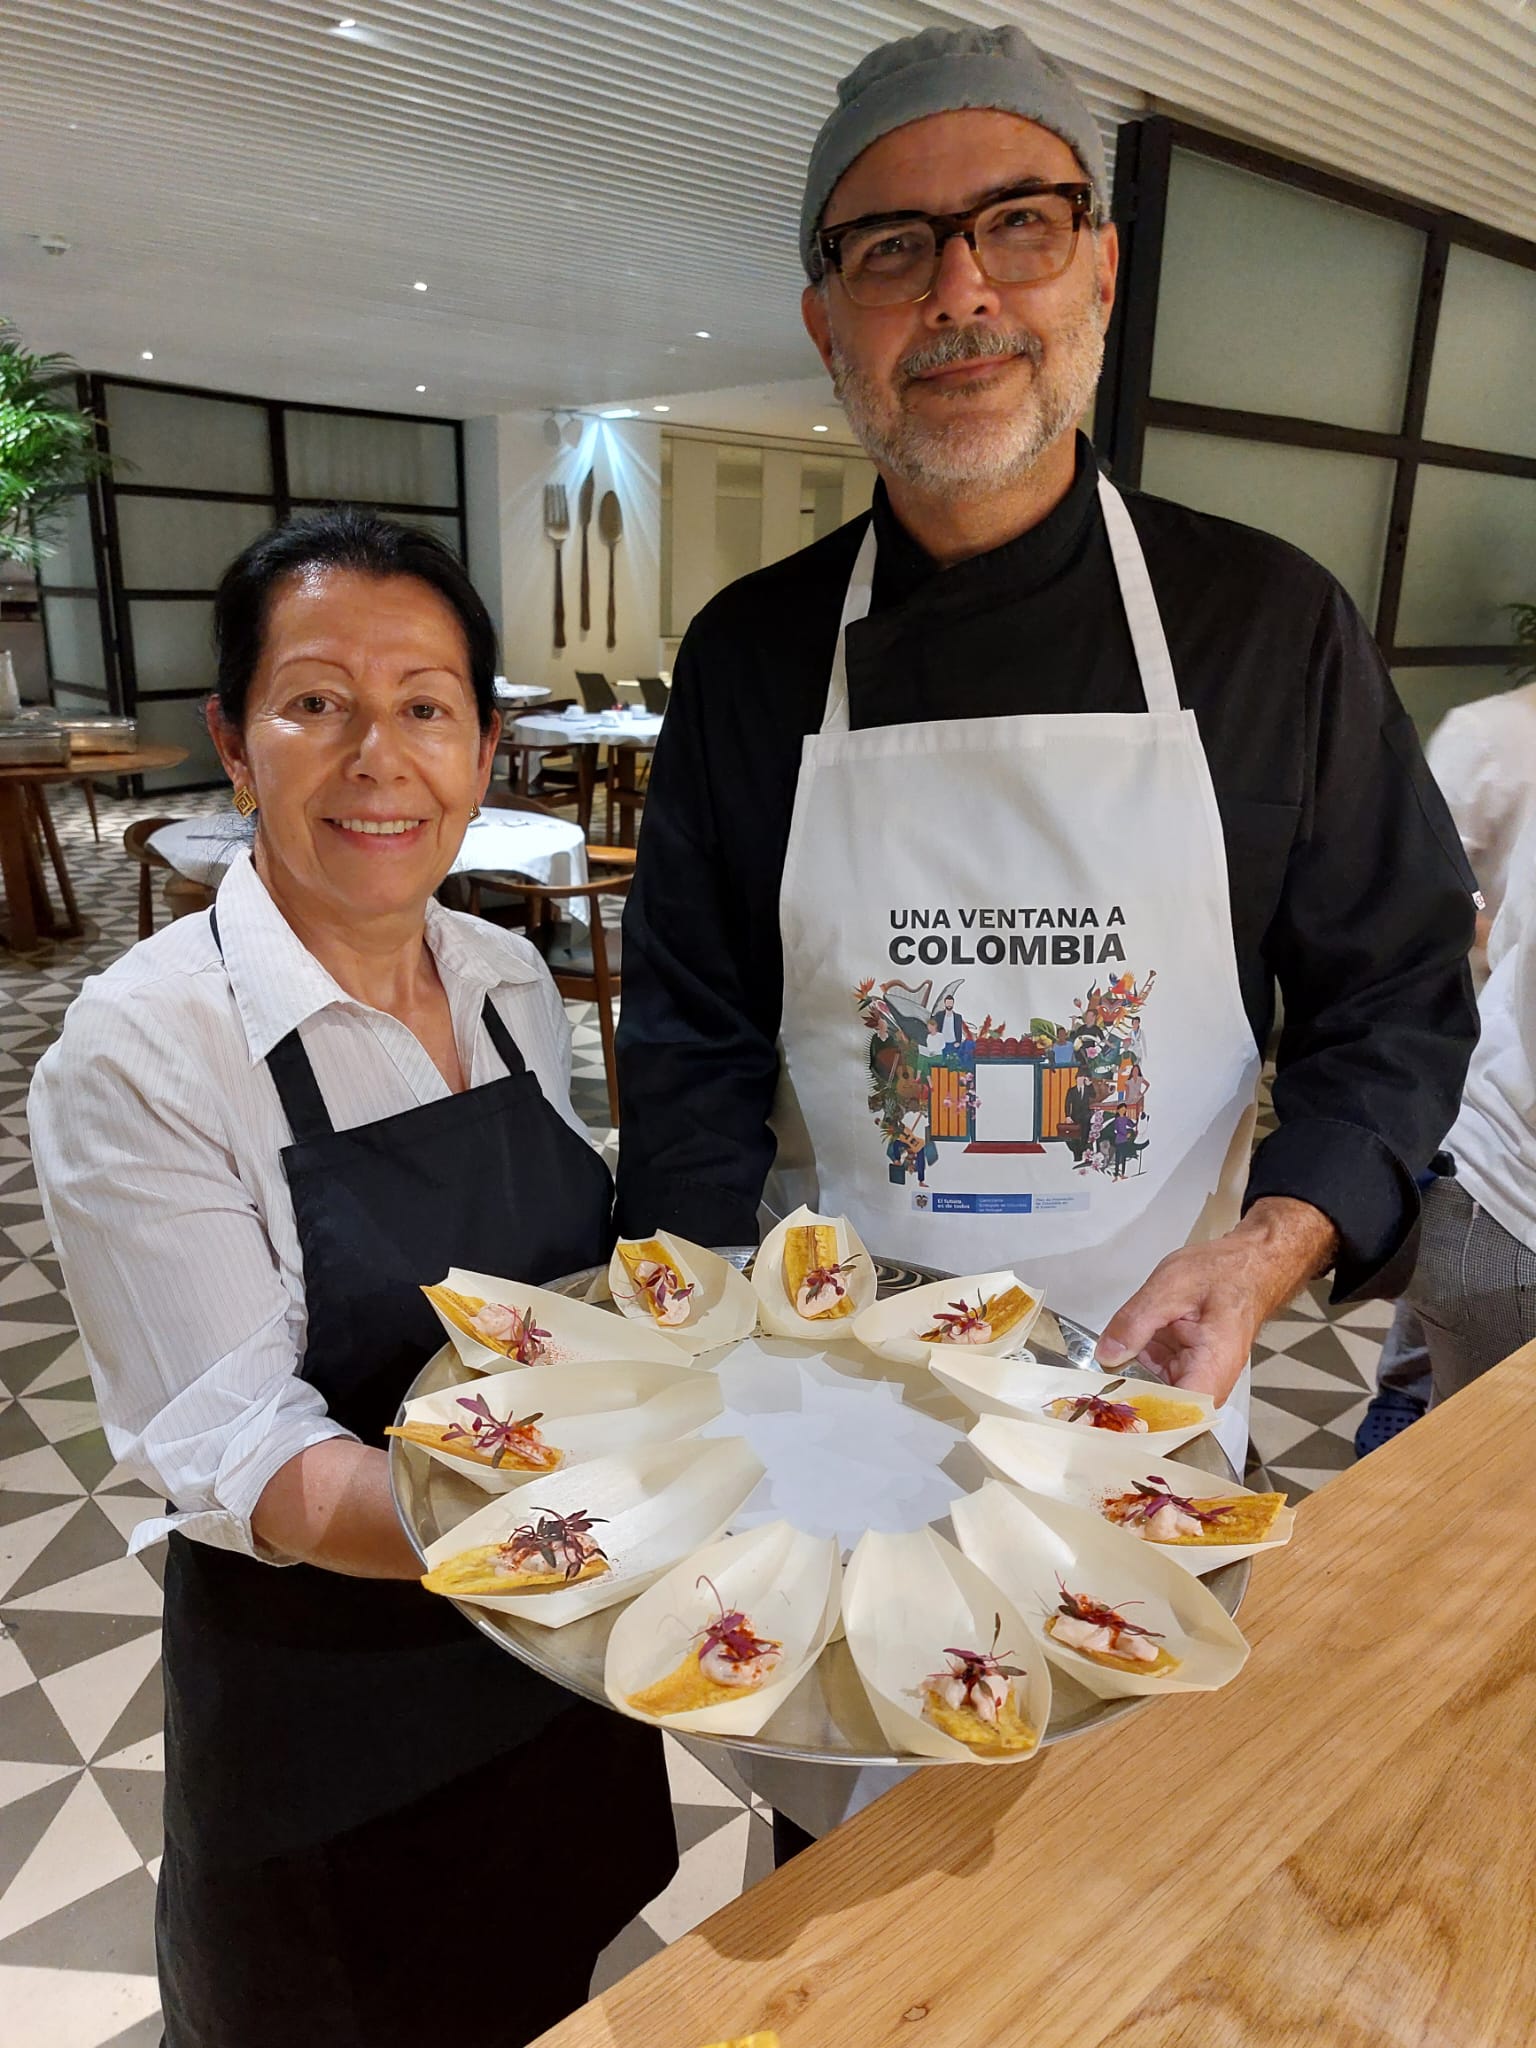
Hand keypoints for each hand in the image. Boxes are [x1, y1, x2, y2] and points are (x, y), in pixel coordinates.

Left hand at [1095, 1197, 1339, 1403]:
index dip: (1135, 1417)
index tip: (1102, 1410)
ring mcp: (1195, 1380)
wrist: (1247, 1266)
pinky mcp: (1184, 1371)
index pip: (1173, 1416)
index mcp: (1212, 1369)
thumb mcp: (1170, 1287)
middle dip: (1122, 1399)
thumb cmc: (1222, 1273)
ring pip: (1152, 1396)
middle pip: (1159, 1411)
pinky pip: (1154, 1379)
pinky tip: (1117, 1356)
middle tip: (1086, 1389)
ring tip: (1093, 1372)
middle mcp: (1207, 1385)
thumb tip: (1107, 1355)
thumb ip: (1136, 1322)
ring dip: (1124, 1383)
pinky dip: (1134, 1368)